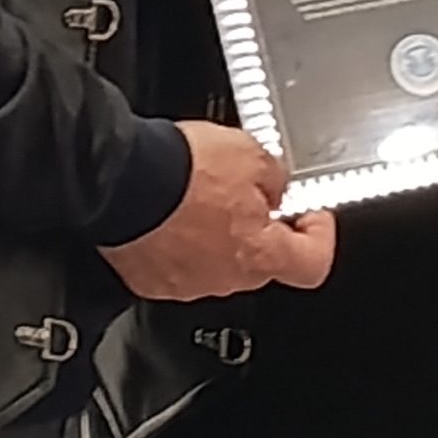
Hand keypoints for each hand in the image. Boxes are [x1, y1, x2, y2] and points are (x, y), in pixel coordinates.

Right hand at [101, 119, 337, 299]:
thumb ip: (276, 177)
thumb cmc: (181, 171)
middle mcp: (225, 279)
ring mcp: (185, 283)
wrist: (119, 179)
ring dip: (215, 233)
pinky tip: (171, 209)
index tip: (310, 214)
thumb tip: (277, 187)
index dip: (318, 236)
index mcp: (259, 255)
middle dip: (260, 226)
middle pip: (261, 260)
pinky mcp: (149, 279)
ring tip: (201, 194)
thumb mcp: (251, 154)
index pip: (313, 263)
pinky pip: (176, 262)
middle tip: (249, 192)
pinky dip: (178, 240)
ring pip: (217, 261)